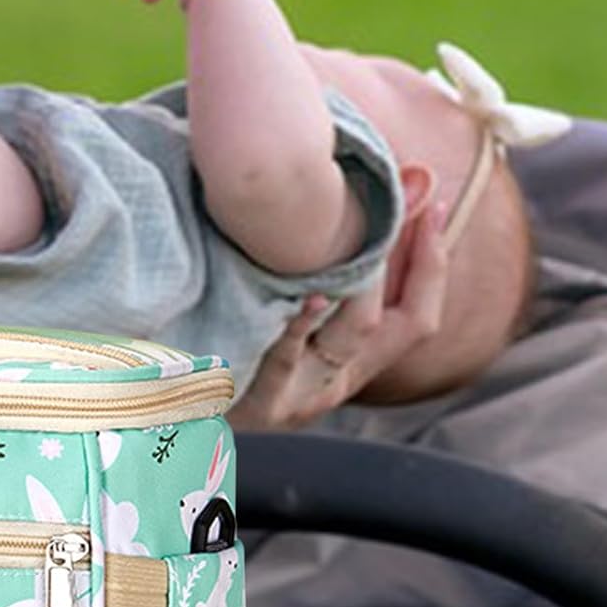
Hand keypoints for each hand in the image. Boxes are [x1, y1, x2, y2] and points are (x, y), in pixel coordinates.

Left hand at [227, 201, 450, 429]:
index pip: (417, 317)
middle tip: (413, 204)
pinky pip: (286, 357)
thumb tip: (405, 183)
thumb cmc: (229, 354)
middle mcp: (334, 384)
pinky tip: (308, 294)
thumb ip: (337, 262)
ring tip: (370, 234)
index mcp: (349, 366)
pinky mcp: (260, 406)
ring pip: (352, 334)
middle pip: (398, 323)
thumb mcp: (285, 311)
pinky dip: (300, 324)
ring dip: (361, 282)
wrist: (170, 423)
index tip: (437, 206)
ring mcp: (300, 398)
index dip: (432, 264)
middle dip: (413, 258)